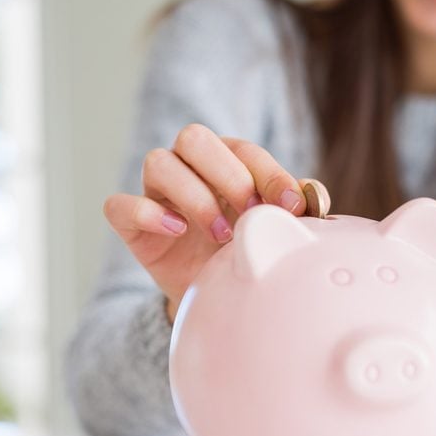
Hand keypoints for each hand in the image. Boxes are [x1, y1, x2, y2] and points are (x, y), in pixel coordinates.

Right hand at [103, 124, 308, 322]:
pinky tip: (178, 232)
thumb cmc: (245, 253)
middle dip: (228, 174)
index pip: (243, 150)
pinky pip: (119, 205)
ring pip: (158, 162)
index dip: (269, 174)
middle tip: (251, 213)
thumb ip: (292, 209)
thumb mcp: (272, 231)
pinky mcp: (131, 225)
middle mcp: (188, 169)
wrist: (213, 297)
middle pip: (193, 138)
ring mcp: (157, 194)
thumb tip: (315, 194)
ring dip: (195, 196)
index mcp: (227, 163)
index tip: (291, 206)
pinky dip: (146, 213)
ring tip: (221, 235)